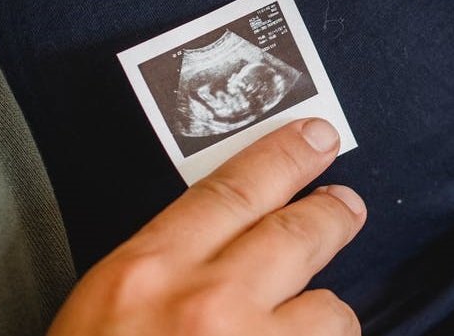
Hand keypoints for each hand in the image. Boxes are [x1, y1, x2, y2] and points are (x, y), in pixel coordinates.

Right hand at [47, 119, 364, 335]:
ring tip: (297, 332)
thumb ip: (170, 263)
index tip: (316, 138)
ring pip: (330, 313)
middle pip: (299, 234)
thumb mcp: (108, 306)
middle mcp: (206, 308)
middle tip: (345, 206)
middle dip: (332, 215)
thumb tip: (240, 230)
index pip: (234, 190)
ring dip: (322, 322)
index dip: (284, 157)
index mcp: (147, 274)